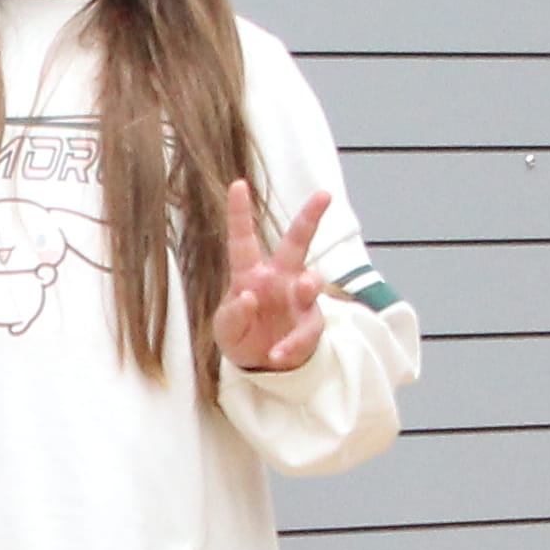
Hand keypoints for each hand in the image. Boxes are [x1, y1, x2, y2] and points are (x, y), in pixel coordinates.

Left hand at [212, 181, 334, 372]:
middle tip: (324, 195)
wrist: (261, 364)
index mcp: (250, 274)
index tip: (238, 184)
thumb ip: (233, 314)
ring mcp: (298, 299)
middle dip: (310, 218)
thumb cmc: (241, 335)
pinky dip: (293, 343)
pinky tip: (277, 355)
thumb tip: (249, 296)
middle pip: (297, 243)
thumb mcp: (226, 329)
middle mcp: (279, 278)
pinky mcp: (310, 324)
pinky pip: (307, 330)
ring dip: (308, 285)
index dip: (239, 214)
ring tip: (305, 288)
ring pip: (311, 281)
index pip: (243, 241)